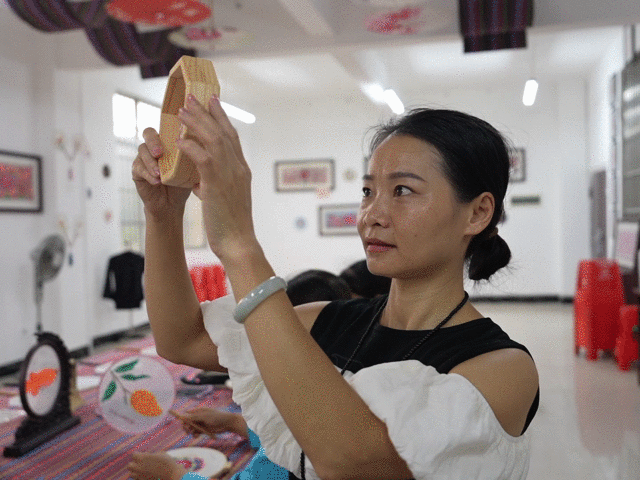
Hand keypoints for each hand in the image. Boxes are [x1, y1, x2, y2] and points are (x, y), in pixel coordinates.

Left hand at [127, 452, 186, 479]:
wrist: (170, 472)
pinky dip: (139, 477)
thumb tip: (146, 456)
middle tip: (140, 463)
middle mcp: (139, 467)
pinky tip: (145, 475)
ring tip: (142, 470)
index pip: (133, 455)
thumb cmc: (166, 461)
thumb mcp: (158, 454)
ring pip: (132, 474)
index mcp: (142, 457)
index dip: (137, 455)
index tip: (141, 455)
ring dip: (135, 472)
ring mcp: (140, 475)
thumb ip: (149, 455)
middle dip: (134, 464)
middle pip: (129, 466)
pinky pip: (137, 479)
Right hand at [132, 128, 191, 219]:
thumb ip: (195, 154)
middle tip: (160, 153)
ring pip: (142, 150)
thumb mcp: (192, 167)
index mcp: (168, 141)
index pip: (165, 126)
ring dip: (151, 161)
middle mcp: (154, 146)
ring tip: (159, 173)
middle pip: (149, 133)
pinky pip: (138, 168)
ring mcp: (144, 157)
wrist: (172, 204)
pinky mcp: (137, 170)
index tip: (176, 132)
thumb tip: (205, 144)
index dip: (168, 124)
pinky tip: (157, 181)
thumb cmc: (183, 183)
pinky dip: (148, 174)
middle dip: (154, 142)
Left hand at [176, 95, 257, 260]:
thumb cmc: (231, 225)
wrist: (238, 241)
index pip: (232, 137)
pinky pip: (203, 158)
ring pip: (214, 139)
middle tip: (194, 96)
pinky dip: (191, 147)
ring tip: (182, 110)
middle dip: (208, 112)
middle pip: (224, 132)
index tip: (212, 101)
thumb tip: (200, 181)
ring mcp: (230, 175)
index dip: (222, 118)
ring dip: (197, 123)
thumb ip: (214, 185)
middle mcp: (238, 168)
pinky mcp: (217, 184)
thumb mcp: (224, 199)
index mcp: (242, 170)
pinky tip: (179, 140)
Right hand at [180, 407, 246, 437]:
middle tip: (188, 430)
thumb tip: (184, 416)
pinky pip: (195, 433)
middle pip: (187, 422)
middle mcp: (198, 417)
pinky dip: (195, 434)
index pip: (187, 414)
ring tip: (194, 433)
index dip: (183, 419)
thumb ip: (194, 417)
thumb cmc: (217, 417)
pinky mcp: (203, 430)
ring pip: (191, 428)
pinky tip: (197, 436)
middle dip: (186, 427)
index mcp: (198, 411)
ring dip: (190, 431)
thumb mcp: (205, 416)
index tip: (182, 423)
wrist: (227, 423)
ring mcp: (201, 424)